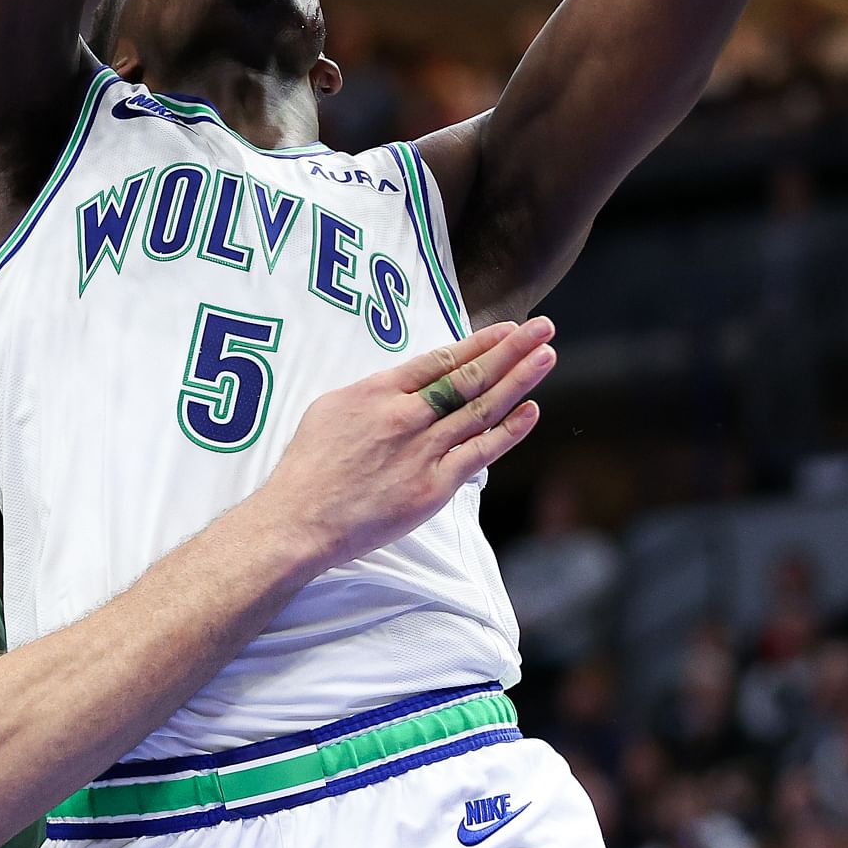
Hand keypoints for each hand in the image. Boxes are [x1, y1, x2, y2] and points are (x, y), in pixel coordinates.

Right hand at [258, 319, 553, 569]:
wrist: (300, 519)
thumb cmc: (309, 467)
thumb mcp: (332, 408)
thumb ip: (375, 393)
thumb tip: (407, 383)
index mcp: (379, 391)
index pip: (440, 359)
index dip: (478, 342)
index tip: (506, 328)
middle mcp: (406, 415)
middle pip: (469, 376)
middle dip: (510, 349)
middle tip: (542, 328)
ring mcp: (422, 451)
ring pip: (481, 409)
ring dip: (518, 381)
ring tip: (547, 356)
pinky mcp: (432, 487)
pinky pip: (479, 454)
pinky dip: (508, 432)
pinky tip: (530, 410)